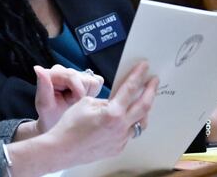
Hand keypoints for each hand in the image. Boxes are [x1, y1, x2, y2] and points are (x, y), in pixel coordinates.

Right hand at [7, 62, 157, 175]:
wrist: (62, 149)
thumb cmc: (70, 126)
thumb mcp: (86, 103)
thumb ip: (105, 101)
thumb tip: (114, 101)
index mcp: (113, 112)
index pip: (130, 89)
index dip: (138, 75)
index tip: (145, 67)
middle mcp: (120, 127)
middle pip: (144, 106)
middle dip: (150, 91)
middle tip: (154, 81)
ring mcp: (121, 140)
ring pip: (140, 122)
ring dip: (143, 110)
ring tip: (142, 101)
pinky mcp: (118, 148)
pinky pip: (129, 134)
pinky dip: (129, 124)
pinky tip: (124, 119)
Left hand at [33, 64, 104, 133]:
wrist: (58, 124)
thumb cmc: (50, 115)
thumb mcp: (45, 105)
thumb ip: (43, 86)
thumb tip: (37, 68)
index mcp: (52, 73)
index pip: (73, 75)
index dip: (78, 92)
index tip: (73, 104)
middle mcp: (64, 70)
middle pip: (85, 79)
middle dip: (82, 95)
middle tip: (72, 105)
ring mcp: (76, 73)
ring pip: (94, 81)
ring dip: (88, 95)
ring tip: (75, 103)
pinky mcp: (87, 77)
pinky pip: (98, 82)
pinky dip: (93, 94)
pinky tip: (81, 100)